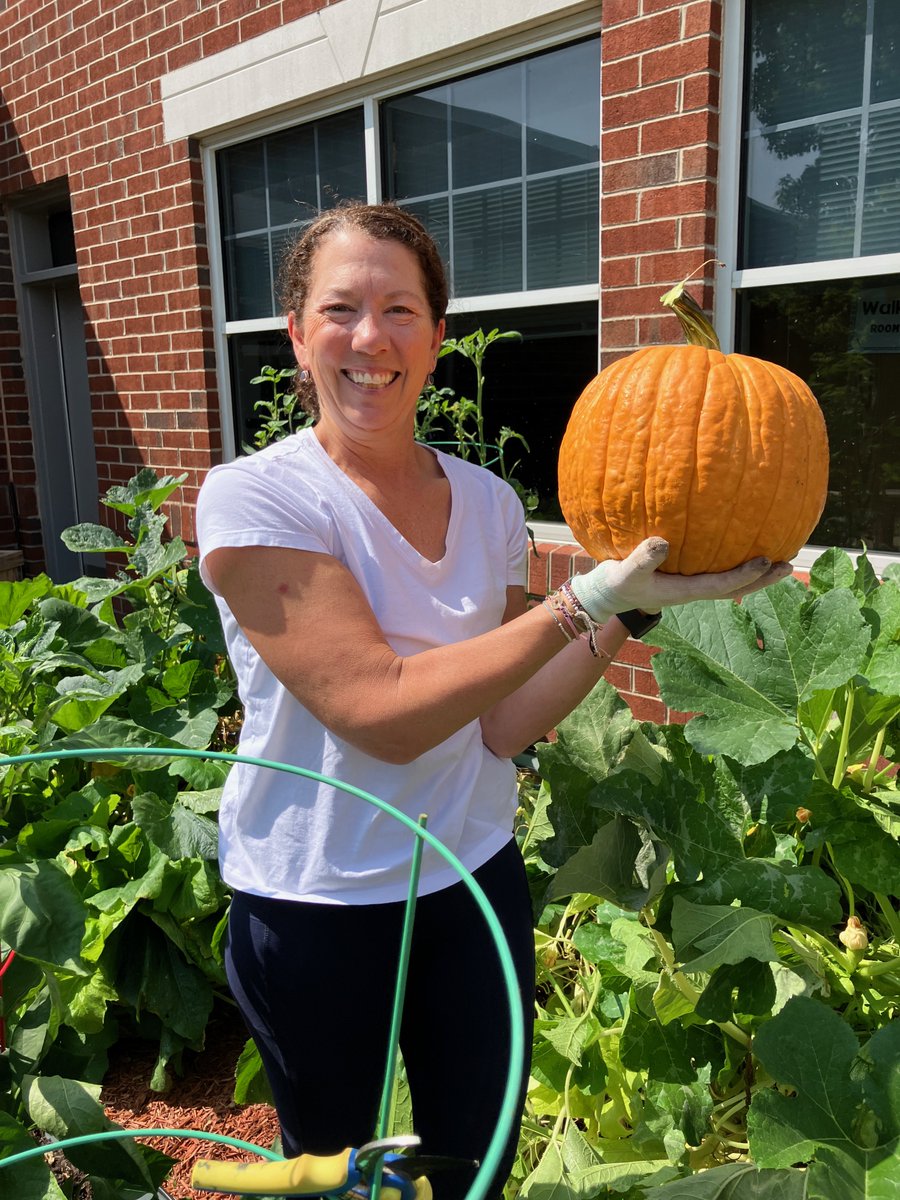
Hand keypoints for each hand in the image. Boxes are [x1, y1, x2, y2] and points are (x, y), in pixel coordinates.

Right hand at [568, 537, 792, 623]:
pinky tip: (745, 545)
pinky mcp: (688, 577)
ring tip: (779, 561)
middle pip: (736, 587)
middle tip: (788, 565)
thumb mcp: (624, 572)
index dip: (744, 575)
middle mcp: (694, 590)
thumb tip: (663, 541)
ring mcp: (692, 585)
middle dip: (762, 579)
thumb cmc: (616, 583)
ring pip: (730, 581)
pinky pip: (718, 570)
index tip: (765, 560)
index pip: (721, 585)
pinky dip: (736, 562)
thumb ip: (642, 559)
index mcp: (684, 592)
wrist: (607, 594)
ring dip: (756, 574)